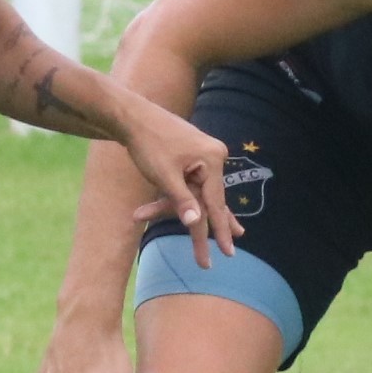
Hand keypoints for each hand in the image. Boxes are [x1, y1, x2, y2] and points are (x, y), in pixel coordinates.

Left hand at [111, 92, 237, 264]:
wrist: (133, 117)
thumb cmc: (148, 145)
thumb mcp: (164, 176)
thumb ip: (181, 200)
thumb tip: (197, 222)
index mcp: (212, 159)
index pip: (216, 202)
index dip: (220, 230)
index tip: (228, 252)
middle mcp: (215, 155)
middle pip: (212, 198)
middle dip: (215, 227)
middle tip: (229, 255)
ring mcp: (207, 154)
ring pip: (204, 192)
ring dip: (205, 214)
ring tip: (238, 233)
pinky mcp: (196, 155)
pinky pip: (198, 183)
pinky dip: (197, 199)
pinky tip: (212, 209)